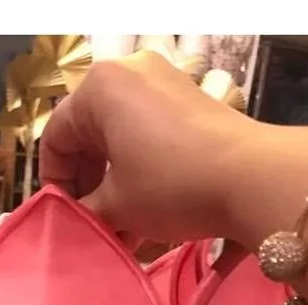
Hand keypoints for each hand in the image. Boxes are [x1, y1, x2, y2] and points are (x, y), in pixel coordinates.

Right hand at [39, 51, 261, 244]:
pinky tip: (144, 212)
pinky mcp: (189, 100)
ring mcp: (163, 82)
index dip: (56, 186)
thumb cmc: (172, 186)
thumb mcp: (117, 206)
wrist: (252, 179)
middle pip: (87, 135)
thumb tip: (76, 221)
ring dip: (114, 185)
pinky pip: (148, 134)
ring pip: (119, 138)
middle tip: (93, 225)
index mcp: (98, 88)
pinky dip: (140, 171)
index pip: (54, 139)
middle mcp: (128, 73)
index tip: (66, 219)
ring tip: (120, 229)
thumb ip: (85, 212)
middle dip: (88, 186)